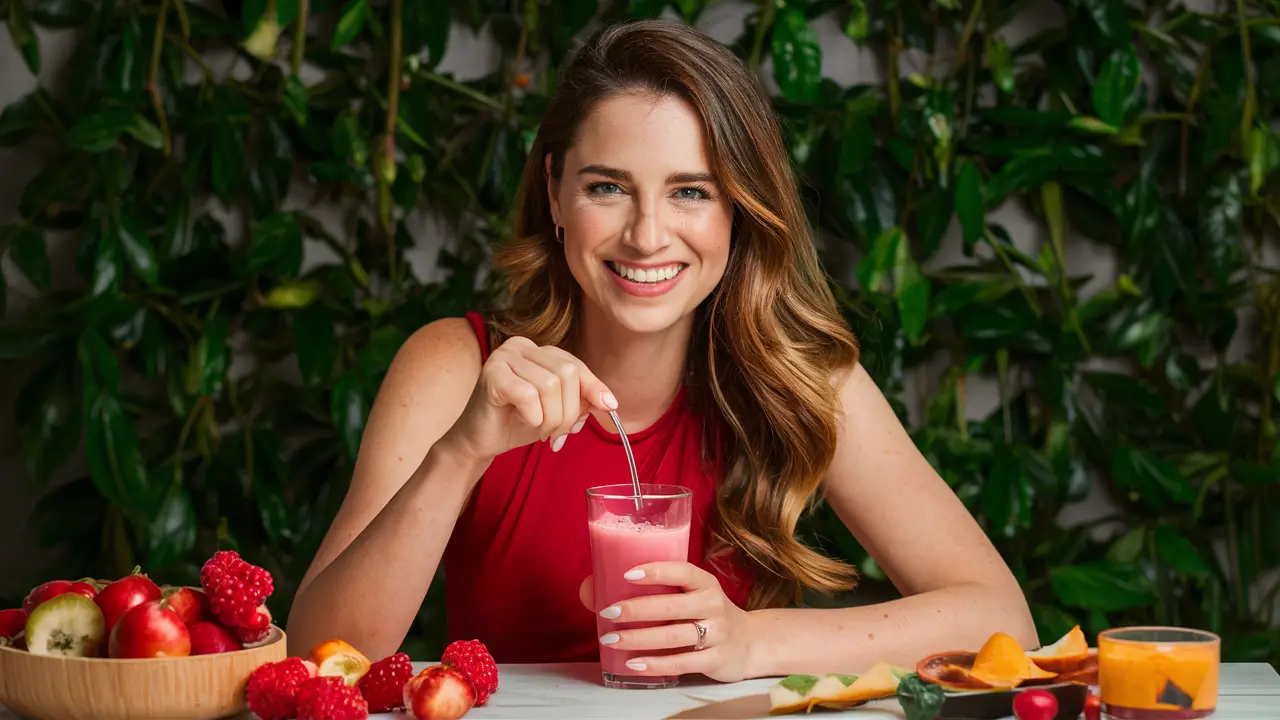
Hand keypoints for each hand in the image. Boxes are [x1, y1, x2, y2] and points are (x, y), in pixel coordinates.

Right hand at [438, 336, 616, 465]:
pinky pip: (528, 395)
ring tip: (539, 429)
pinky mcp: (491, 374)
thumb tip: (609, 402)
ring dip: (551, 417)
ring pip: (549, 385)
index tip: (609, 407)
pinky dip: (533, 417)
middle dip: (568, 410)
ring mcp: (503, 356)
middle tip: (557, 432)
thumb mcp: (558, 410)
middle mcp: (521, 346)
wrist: (481, 440)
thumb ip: (581, 401)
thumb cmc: (518, 422)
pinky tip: (523, 421)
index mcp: (538, 350)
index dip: (594, 386)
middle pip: (566, 373)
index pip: (576, 365)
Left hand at [578, 562, 752, 682]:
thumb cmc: (702, 613)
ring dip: (640, 639)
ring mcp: (717, 633)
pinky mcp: (716, 659)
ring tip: (612, 640)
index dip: (656, 571)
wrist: (747, 643)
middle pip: (673, 606)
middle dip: (637, 609)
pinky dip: (656, 664)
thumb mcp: (685, 595)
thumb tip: (590, 588)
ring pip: (674, 636)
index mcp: (704, 582)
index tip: (627, 574)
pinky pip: (682, 663)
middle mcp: (713, 604)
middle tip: (608, 612)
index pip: (682, 571)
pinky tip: (633, 663)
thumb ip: (647, 591)